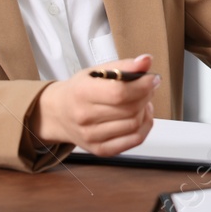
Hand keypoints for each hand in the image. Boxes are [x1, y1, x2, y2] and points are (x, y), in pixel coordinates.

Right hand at [32, 54, 159, 155]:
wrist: (58, 114)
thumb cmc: (80, 90)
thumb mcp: (97, 71)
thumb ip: (124, 65)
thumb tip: (146, 61)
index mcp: (82, 93)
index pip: (119, 92)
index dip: (142, 85)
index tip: (152, 78)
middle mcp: (84, 117)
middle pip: (130, 109)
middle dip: (146, 95)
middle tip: (147, 87)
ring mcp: (92, 137)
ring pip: (135, 124)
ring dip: (145, 109)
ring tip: (141, 100)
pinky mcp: (101, 150)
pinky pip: (135, 140)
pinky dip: (145, 126)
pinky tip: (140, 115)